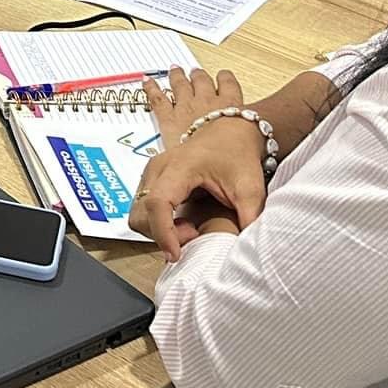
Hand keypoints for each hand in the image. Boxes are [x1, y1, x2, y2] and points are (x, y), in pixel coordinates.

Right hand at [129, 66, 260, 260]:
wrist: (233, 132)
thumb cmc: (238, 154)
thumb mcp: (250, 187)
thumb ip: (249, 218)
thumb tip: (247, 250)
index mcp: (179, 166)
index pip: (157, 203)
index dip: (163, 232)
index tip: (176, 255)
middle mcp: (158, 169)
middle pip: (140, 213)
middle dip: (161, 233)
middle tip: (193, 234)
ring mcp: (152, 174)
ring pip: (137, 214)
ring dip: (159, 230)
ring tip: (190, 228)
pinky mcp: (153, 181)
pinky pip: (143, 210)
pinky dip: (159, 224)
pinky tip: (183, 222)